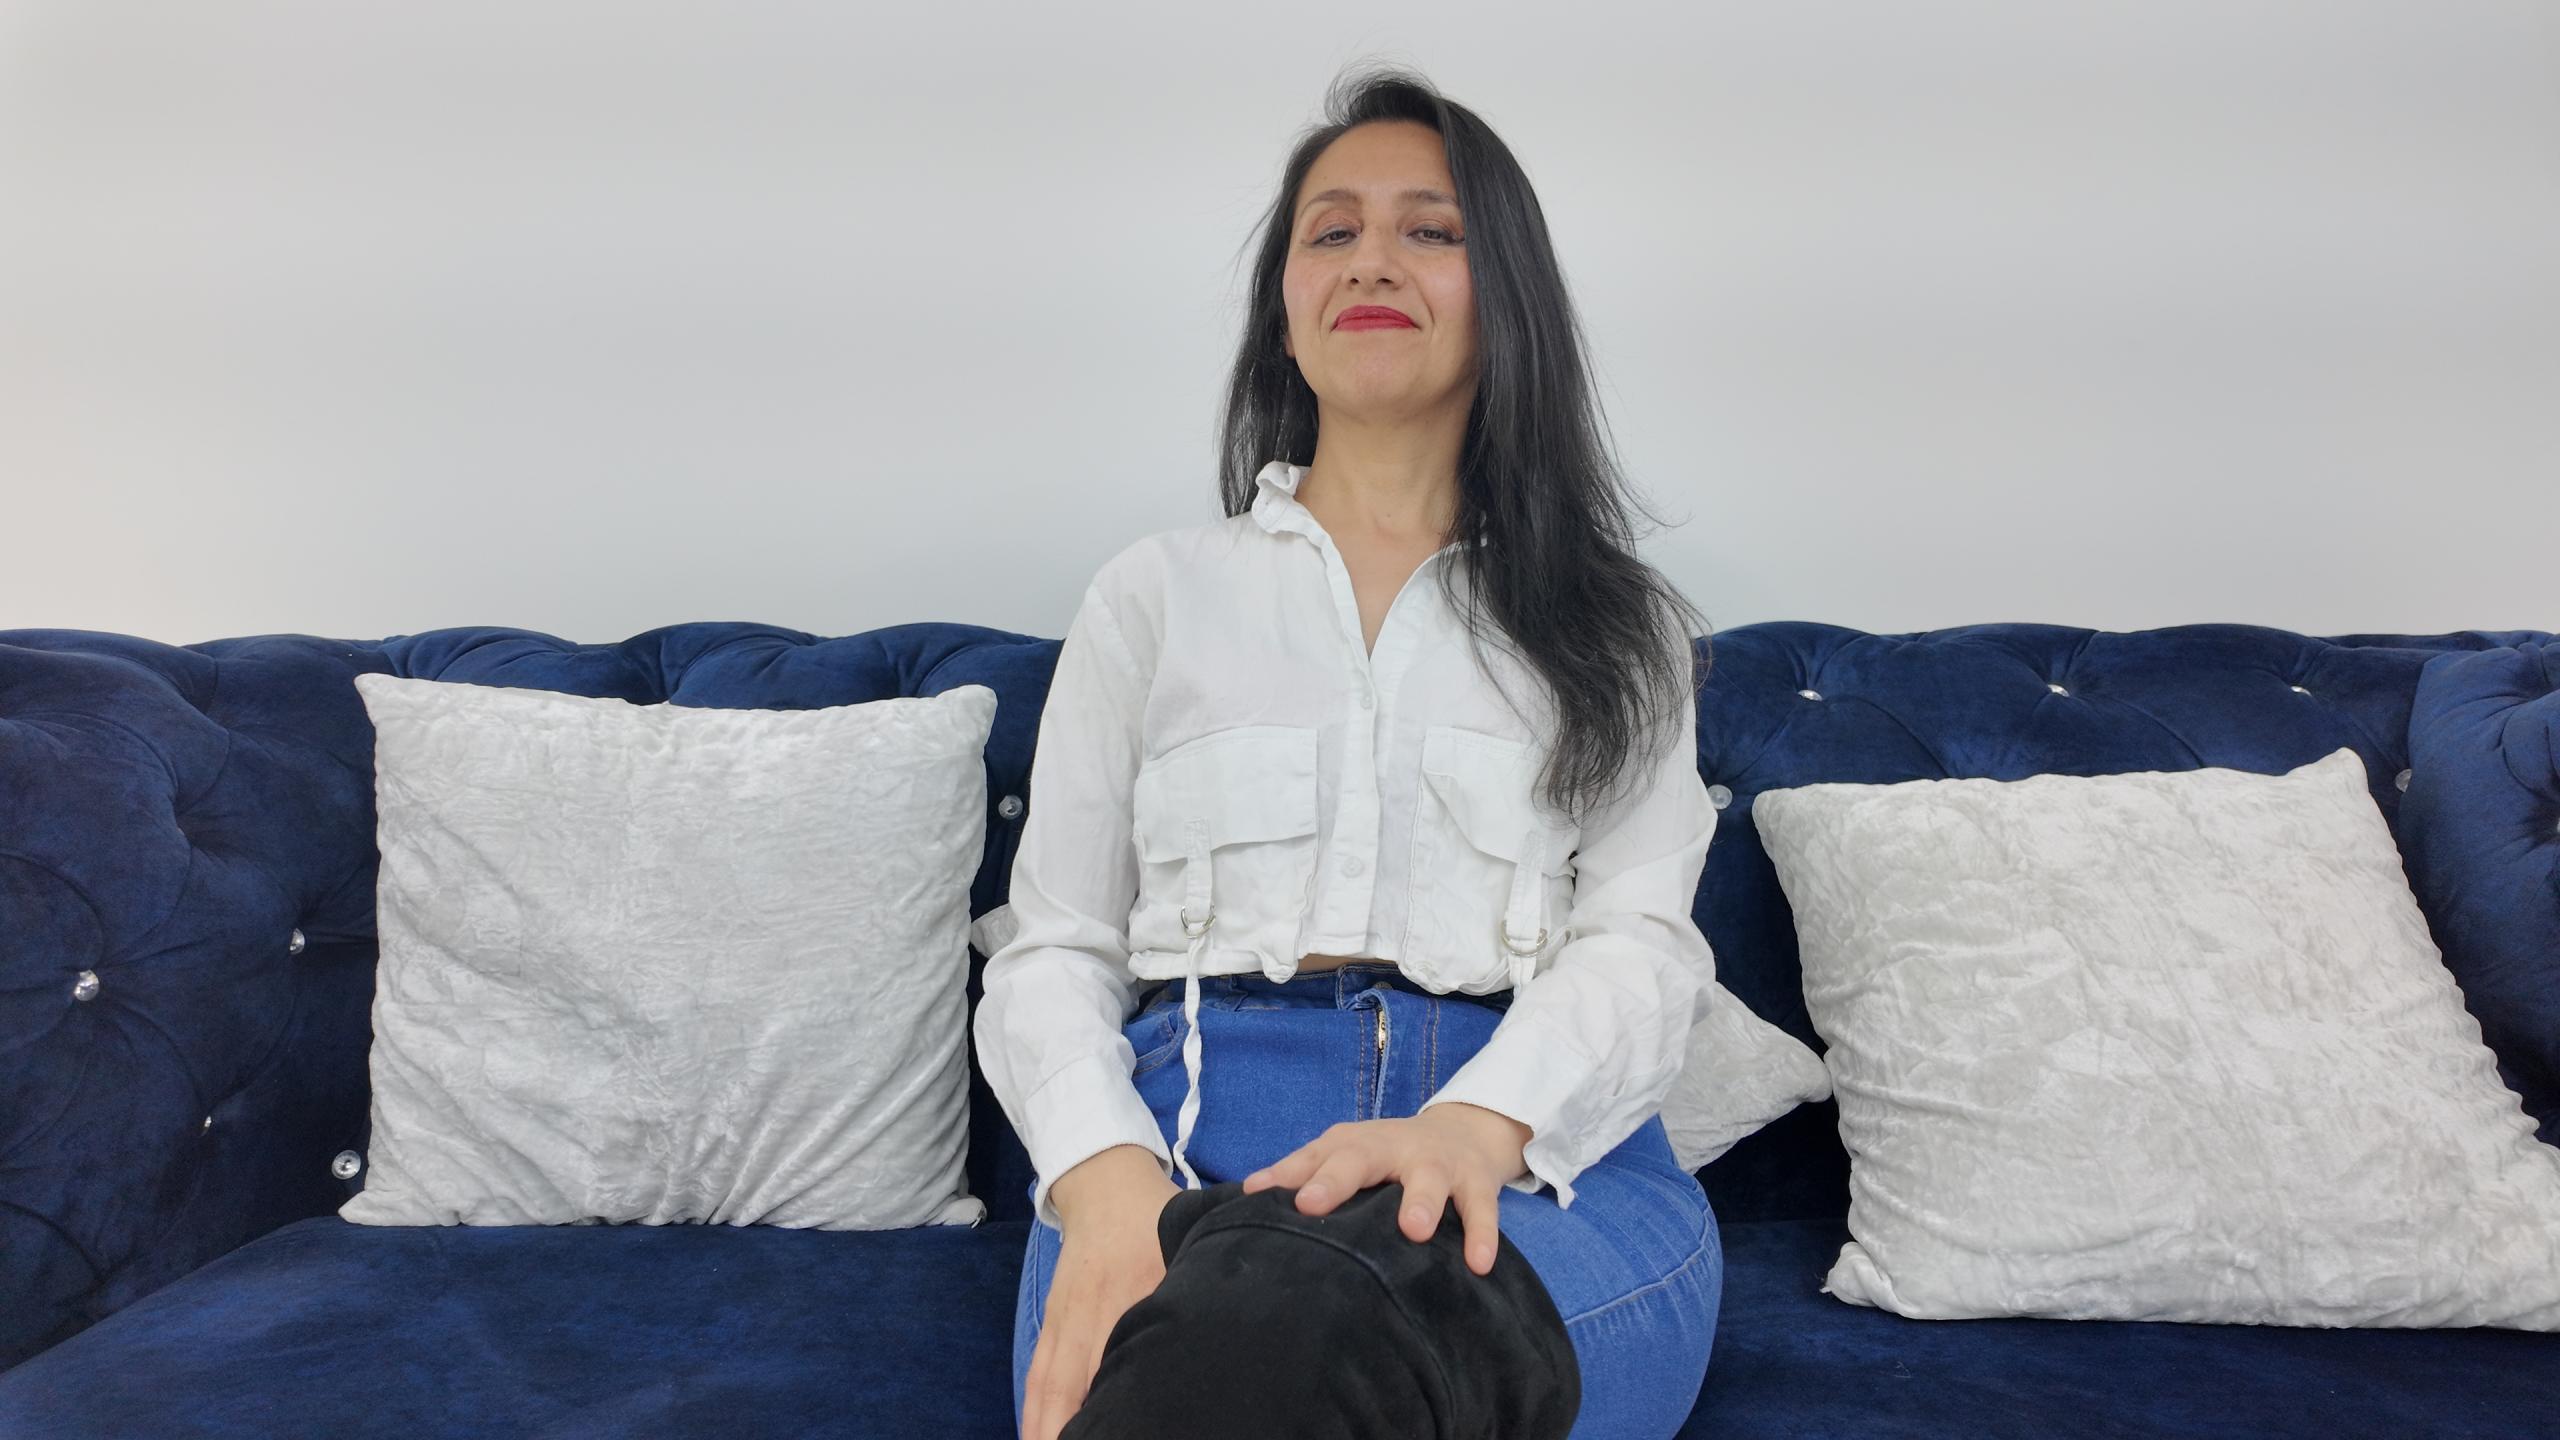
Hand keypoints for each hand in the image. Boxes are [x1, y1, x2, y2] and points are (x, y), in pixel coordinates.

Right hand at [1023, 1172, 1180, 1439]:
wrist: (1105, 1186)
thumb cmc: (1155, 1217)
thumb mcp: (1189, 1240)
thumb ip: (1205, 1282)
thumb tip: (1240, 1319)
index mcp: (1133, 1294)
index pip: (1127, 1358)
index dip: (1123, 1396)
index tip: (1133, 1427)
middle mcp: (1093, 1314)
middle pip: (1077, 1385)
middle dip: (1077, 1427)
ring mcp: (1066, 1320)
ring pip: (1051, 1385)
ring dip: (1049, 1426)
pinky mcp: (1051, 1320)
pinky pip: (1038, 1372)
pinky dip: (1034, 1407)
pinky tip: (1036, 1433)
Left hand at [1240, 1102, 1532, 1275]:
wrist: (1463, 1132)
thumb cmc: (1387, 1154)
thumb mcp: (1346, 1152)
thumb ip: (1302, 1170)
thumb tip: (1246, 1192)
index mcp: (1355, 1143)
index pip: (1316, 1156)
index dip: (1289, 1176)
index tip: (1258, 1197)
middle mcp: (1394, 1148)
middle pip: (1363, 1157)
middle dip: (1339, 1180)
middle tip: (1313, 1204)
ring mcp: (1437, 1164)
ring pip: (1429, 1179)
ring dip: (1421, 1201)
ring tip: (1414, 1230)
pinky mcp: (1477, 1183)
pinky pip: (1482, 1208)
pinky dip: (1481, 1234)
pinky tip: (1478, 1263)